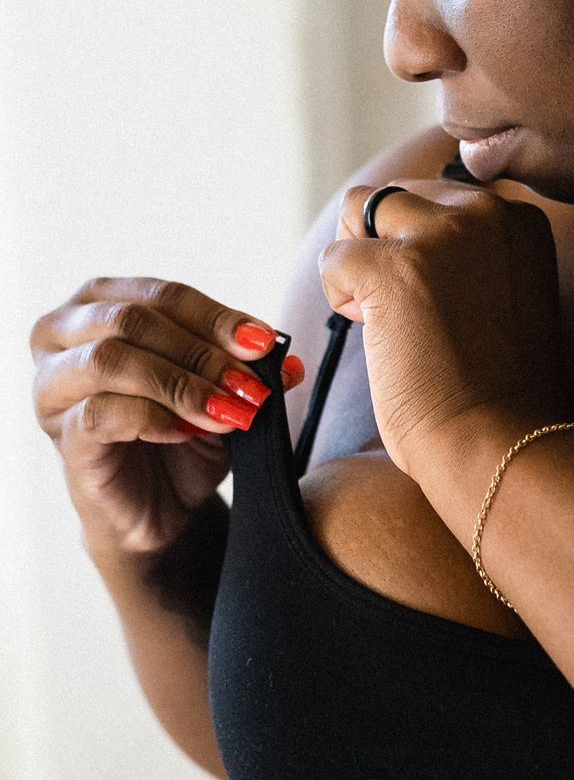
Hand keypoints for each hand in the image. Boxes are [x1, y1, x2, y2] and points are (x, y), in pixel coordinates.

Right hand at [30, 277, 304, 557]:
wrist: (164, 508)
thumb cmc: (184, 433)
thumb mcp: (223, 390)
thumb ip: (250, 369)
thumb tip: (289, 361)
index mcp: (102, 303)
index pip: (164, 295)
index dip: (217, 317)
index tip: (264, 343)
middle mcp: (63, 336)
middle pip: (134, 319)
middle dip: (202, 351)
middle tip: (249, 383)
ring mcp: (54, 387)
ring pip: (110, 360)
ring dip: (181, 383)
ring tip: (230, 410)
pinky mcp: (62, 436)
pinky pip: (102, 412)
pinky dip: (156, 417)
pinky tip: (190, 431)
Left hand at [317, 179, 572, 482]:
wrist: (502, 441)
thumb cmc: (498, 385)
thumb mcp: (503, 291)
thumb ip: (469, 250)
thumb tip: (398, 227)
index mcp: (518, 217)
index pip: (438, 197)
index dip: (421, 247)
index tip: (440, 300)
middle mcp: (487, 211)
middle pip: (395, 195)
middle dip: (384, 246)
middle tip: (406, 311)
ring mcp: (441, 234)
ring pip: (357, 207)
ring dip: (358, 259)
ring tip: (385, 315)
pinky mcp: (395, 266)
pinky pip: (334, 258)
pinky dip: (338, 299)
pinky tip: (375, 334)